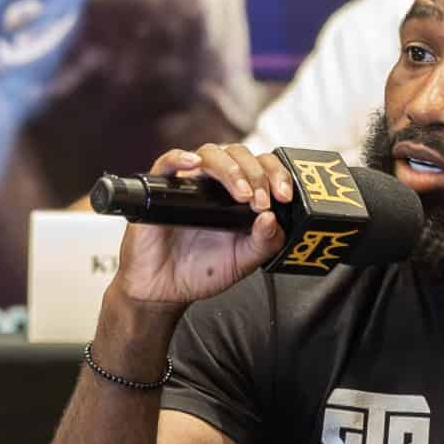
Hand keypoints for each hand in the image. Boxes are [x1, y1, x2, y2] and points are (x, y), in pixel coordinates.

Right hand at [110, 143, 293, 307]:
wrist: (165, 289)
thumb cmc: (201, 271)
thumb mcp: (243, 261)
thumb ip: (264, 243)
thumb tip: (273, 218)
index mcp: (238, 196)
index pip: (262, 167)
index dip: (276, 175)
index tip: (283, 196)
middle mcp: (215, 185)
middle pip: (239, 155)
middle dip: (257, 174)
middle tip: (261, 202)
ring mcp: (189, 184)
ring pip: (210, 154)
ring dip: (231, 169)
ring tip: (241, 195)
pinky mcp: (161, 190)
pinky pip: (167, 162)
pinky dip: (181, 158)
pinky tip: (194, 165)